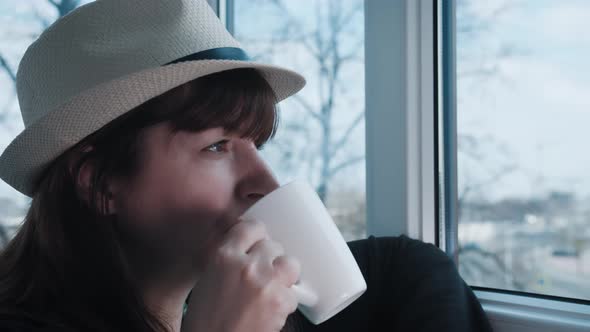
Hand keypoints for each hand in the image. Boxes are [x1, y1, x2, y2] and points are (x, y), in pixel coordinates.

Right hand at [181, 218, 300, 331]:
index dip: (257, 236)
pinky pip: (294, 293)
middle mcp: (246, 265)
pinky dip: (286, 302)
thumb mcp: (208, 278)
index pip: (252, 227)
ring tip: (273, 288)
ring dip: (284, 274)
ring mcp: (266, 282)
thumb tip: (250, 246)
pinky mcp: (280, 302)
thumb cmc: (207, 319)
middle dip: (269, 259)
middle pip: (273, 245)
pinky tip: (271, 310)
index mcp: (223, 256)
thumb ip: (228, 257)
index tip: (258, 242)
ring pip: (290, 264)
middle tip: (261, 275)